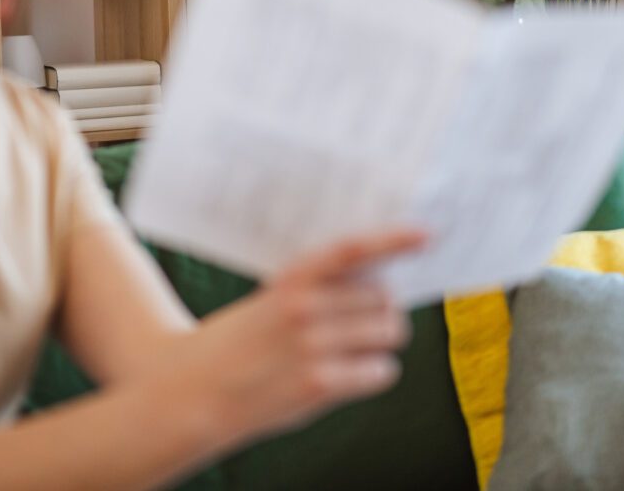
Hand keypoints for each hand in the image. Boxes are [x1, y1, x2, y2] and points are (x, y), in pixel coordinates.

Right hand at [160, 229, 423, 442]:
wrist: (197, 389)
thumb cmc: (242, 340)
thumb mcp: (271, 298)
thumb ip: (318, 288)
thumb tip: (381, 285)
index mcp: (292, 278)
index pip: (352, 250)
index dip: (391, 239)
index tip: (425, 233)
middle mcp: (304, 307)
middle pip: (384, 299)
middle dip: (383, 309)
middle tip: (362, 320)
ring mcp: (314, 347)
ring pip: (389, 333)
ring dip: (381, 341)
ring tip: (351, 348)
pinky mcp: (320, 385)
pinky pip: (382, 371)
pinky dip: (373, 371)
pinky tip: (346, 373)